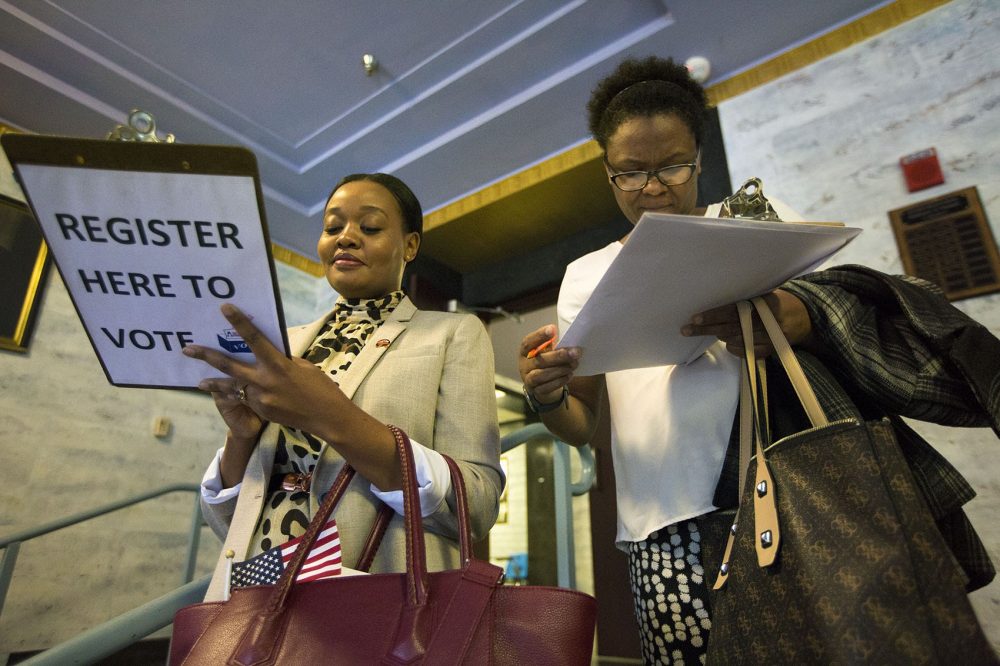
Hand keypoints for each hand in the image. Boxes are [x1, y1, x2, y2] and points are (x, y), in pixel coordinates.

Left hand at [183, 304, 348, 435]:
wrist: (326, 417)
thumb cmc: (319, 387)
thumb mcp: (301, 367)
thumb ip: (281, 360)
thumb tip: (267, 355)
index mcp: (278, 364)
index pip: (254, 339)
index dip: (238, 322)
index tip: (225, 308)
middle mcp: (265, 381)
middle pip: (229, 366)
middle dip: (207, 356)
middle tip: (188, 349)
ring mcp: (260, 398)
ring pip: (232, 387)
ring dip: (214, 384)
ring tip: (199, 382)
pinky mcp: (261, 411)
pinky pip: (245, 399)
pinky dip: (240, 395)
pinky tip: (234, 394)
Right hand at [518, 324, 579, 402]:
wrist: (543, 385)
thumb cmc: (547, 362)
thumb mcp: (546, 351)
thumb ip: (553, 345)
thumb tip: (569, 337)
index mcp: (525, 351)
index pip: (528, 342)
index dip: (539, 336)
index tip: (553, 329)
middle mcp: (524, 365)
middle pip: (538, 360)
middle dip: (558, 356)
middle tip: (575, 352)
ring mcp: (528, 379)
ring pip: (540, 375)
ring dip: (559, 370)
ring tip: (573, 365)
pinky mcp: (535, 391)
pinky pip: (545, 387)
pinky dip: (559, 381)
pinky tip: (569, 375)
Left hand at [680, 290, 813, 357]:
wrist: (807, 318)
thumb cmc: (779, 302)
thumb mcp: (765, 295)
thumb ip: (745, 301)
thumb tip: (716, 307)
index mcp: (764, 304)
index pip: (734, 310)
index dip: (714, 315)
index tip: (696, 317)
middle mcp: (766, 322)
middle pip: (730, 328)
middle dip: (706, 329)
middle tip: (686, 329)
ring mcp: (769, 339)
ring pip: (735, 340)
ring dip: (720, 335)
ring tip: (707, 329)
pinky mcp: (771, 350)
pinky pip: (745, 352)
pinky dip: (734, 348)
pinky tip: (730, 342)